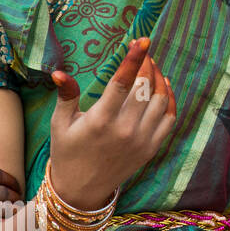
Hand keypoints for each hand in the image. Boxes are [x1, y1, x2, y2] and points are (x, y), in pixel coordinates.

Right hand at [48, 38, 176, 207]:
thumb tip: (59, 72)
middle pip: (144, 88)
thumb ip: (66, 96)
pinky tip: (163, 86)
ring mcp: (142, 140)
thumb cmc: (67, 151)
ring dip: (159, 79)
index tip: (143, 41)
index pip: (122, 83)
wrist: (82, 189)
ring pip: (161, 101)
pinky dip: (170, 99)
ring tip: (152, 66)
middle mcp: (125, 131)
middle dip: (147, 64)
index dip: (134, 59)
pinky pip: (169, 118)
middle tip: (144, 51)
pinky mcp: (152, 148)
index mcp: (100, 121)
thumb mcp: (60, 124)